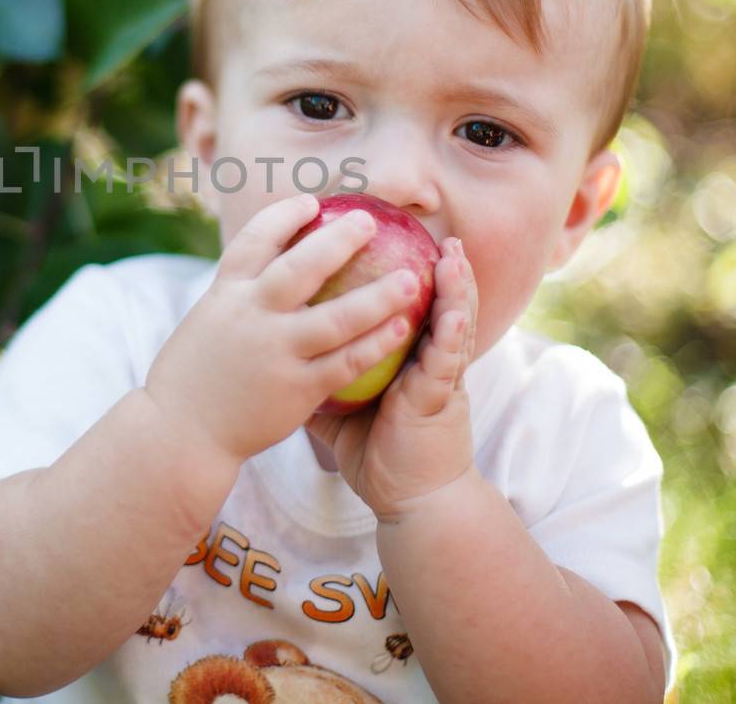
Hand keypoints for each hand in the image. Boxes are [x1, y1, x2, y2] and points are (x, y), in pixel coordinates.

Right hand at [144, 191, 425, 464]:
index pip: (254, 241)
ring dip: (378, 296)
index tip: (310, 202)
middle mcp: (251, 316)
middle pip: (301, 268)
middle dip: (338, 240)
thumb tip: (266, 267)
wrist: (179, 433)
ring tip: (411, 280)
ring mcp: (275, 352)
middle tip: (369, 221)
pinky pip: (345, 363)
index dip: (283, 216)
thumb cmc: (194, 376)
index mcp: (225, 294)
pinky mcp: (295, 389)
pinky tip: (401, 328)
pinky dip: (375, 344)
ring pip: (336, 318)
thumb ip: (238, 296)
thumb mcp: (207, 321)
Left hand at [305, 237, 479, 520]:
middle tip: (435, 232)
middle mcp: (423, 361)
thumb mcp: (339, 408)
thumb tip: (279, 351)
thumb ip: (319, 375)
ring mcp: (435, 379)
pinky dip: (452, 334)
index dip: (405, 274)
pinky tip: (454, 314)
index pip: (407, 306)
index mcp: (404, 358)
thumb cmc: (376, 455)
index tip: (394, 239)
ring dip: (456, 289)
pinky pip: (446, 362)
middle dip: (438, 268)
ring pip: (450, 324)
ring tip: (453, 255)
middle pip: (433, 304)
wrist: (410, 503)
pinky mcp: (439, 401)